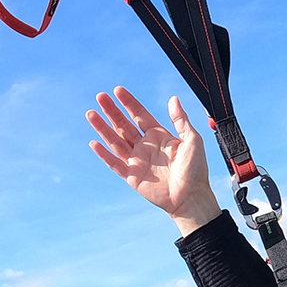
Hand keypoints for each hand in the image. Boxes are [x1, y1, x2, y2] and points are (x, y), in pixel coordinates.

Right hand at [87, 87, 220, 234]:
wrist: (191, 197)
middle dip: (112, 111)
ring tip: (91, 114)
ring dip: (103, 128)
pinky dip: (104, 154)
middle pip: (124, 125)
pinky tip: (95, 143)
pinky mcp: (132, 176)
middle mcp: (145, 146)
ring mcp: (137, 160)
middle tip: (100, 97)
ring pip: (115, 141)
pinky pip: (114, 163)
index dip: (129, 102)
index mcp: (159, 136)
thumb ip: (181, 120)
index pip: (140, 115)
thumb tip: (173, 99)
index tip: (117, 90)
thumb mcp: (192, 140)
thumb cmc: (195, 170)